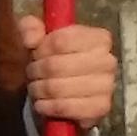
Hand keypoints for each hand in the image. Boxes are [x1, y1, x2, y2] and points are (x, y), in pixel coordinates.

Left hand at [18, 16, 116, 131]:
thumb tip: (31, 39)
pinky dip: (49, 107)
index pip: (60, 41)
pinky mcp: (101, 107)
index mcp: (98, 38)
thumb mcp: (36, 35)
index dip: (40, 49)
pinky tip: (42, 104)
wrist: (61, 91)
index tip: (35, 53)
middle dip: (36, 71)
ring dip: (39, 90)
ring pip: (59, 88)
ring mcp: (107, 85)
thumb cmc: (50, 58)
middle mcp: (108, 60)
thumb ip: (29, 27)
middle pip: (56, 66)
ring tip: (36, 88)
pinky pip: (67, 108)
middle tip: (32, 74)